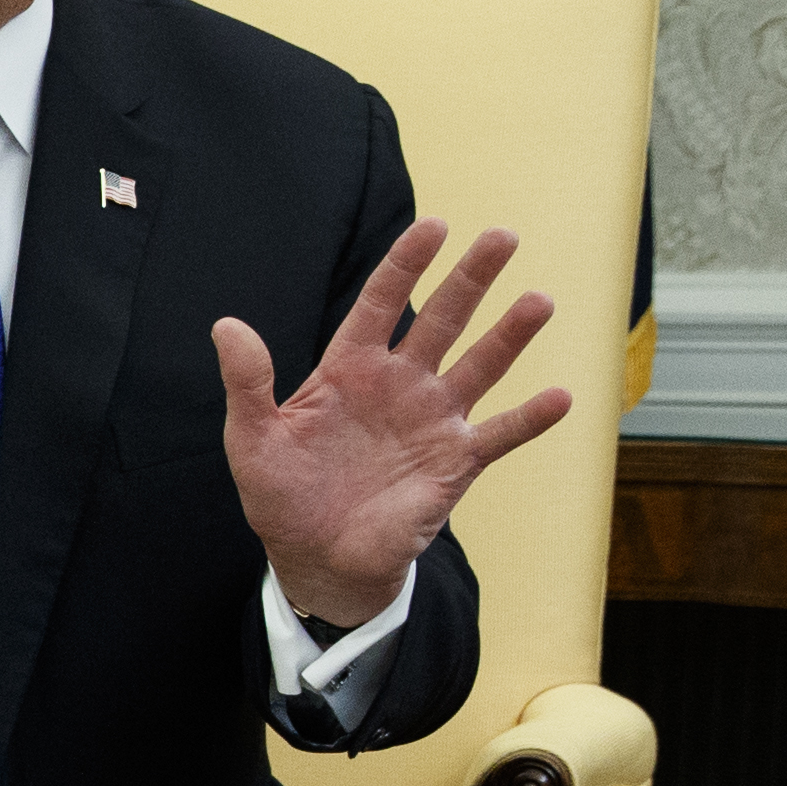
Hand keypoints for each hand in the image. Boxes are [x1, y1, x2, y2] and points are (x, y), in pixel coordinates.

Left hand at [217, 219, 571, 629]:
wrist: (315, 559)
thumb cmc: (282, 495)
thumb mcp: (252, 438)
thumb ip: (247, 382)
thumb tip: (225, 325)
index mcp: (350, 370)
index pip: (380, 304)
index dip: (404, 265)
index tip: (432, 226)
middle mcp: (399, 385)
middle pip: (441, 319)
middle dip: (470, 279)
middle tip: (503, 236)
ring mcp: (432, 421)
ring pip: (479, 366)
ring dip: (509, 335)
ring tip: (538, 302)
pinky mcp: (455, 463)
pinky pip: (500, 435)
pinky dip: (530, 418)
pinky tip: (561, 397)